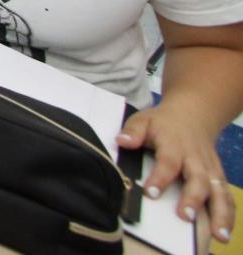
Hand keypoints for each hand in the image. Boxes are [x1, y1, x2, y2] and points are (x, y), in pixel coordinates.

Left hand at [117, 104, 234, 243]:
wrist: (192, 115)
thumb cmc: (162, 123)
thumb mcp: (143, 120)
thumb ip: (133, 131)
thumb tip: (122, 141)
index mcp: (174, 144)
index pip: (168, 162)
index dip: (160, 177)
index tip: (151, 193)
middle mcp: (195, 158)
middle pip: (198, 178)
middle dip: (193, 198)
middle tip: (185, 216)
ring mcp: (210, 168)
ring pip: (218, 190)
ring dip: (220, 213)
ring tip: (218, 235)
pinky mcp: (218, 176)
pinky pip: (226, 196)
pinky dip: (229, 214)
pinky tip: (224, 232)